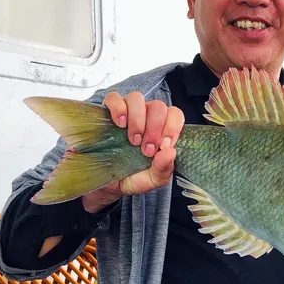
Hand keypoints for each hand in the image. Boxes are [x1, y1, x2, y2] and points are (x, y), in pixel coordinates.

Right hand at [80, 91, 184, 212]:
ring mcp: (128, 112)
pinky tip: (119, 124)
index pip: (174, 114)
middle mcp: (147, 116)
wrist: (108, 184)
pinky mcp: (108, 111)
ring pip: (137, 98)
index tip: (163, 147)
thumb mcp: (152, 179)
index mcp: (162, 129)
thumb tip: (170, 152)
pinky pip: (114, 98)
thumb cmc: (134, 177)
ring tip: (132, 140)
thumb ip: (164, 168)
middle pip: (158, 106)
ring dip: (137, 120)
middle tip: (146, 149)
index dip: (172, 128)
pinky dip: (118, 108)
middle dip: (154, 128)